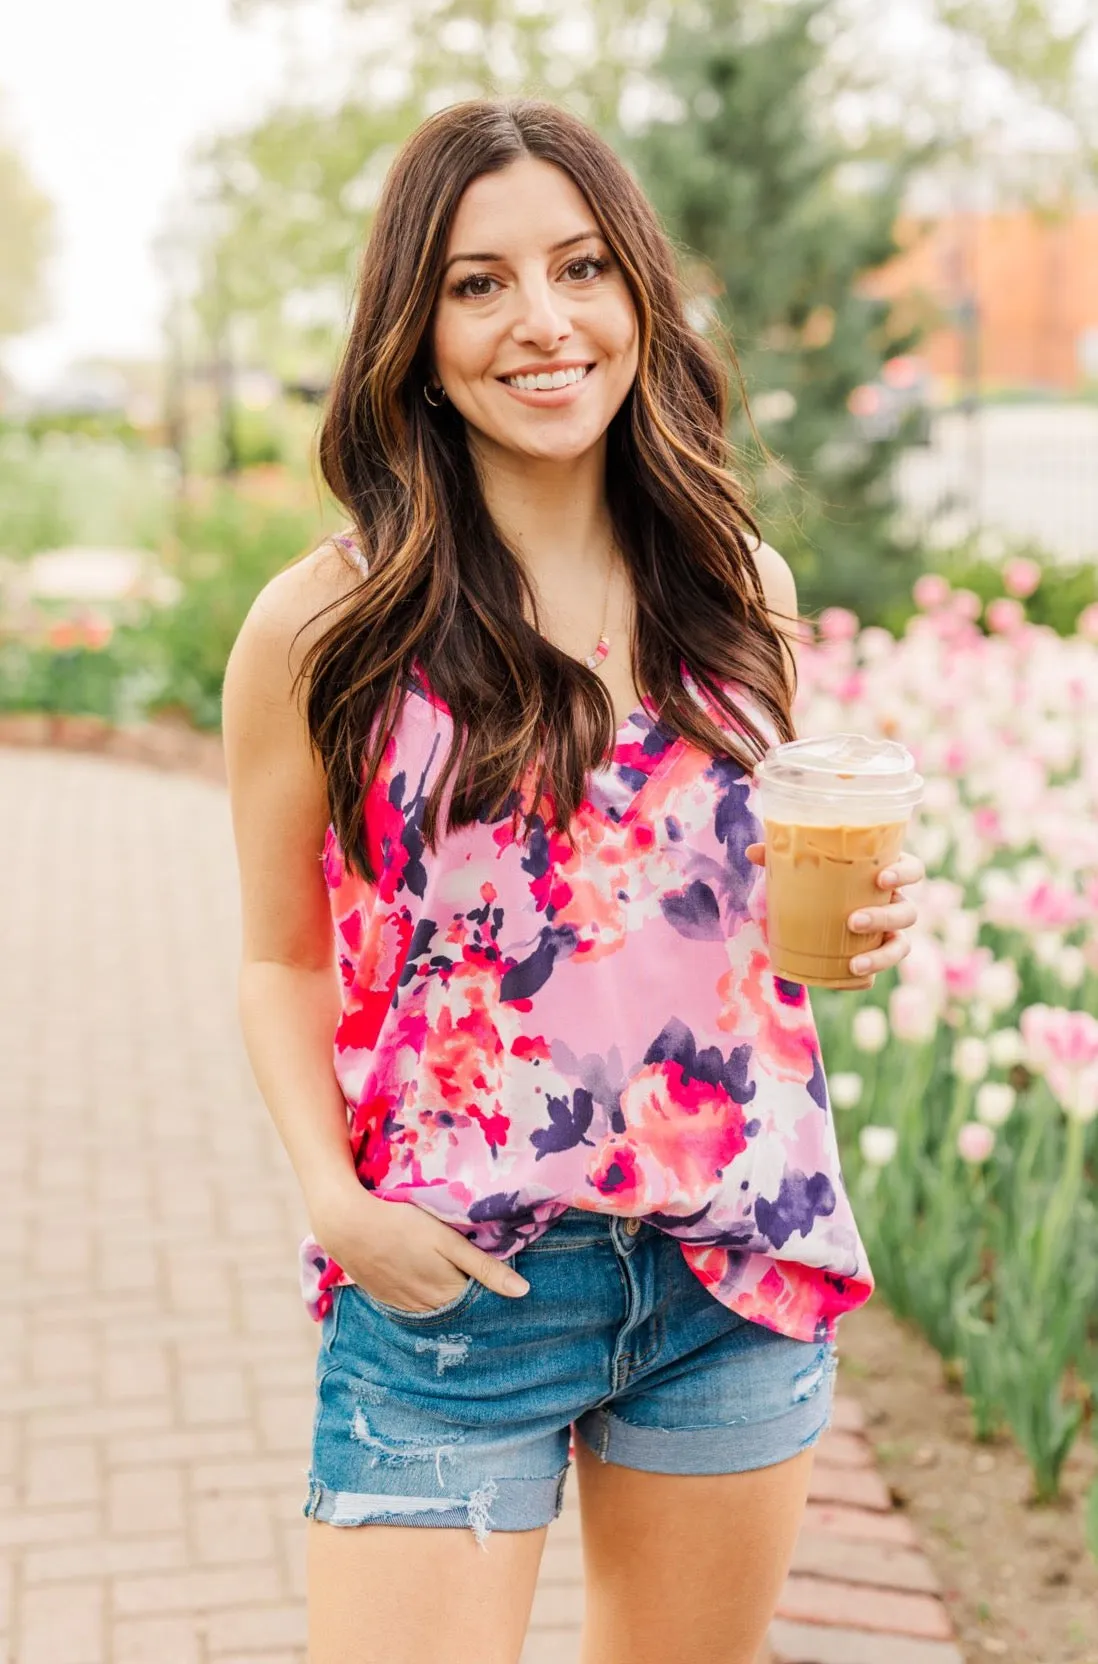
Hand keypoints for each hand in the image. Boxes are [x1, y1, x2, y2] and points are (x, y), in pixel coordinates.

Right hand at [309, 1182, 529, 1312]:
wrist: (349, 1226)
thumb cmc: (403, 1225)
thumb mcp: (448, 1241)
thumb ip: (484, 1267)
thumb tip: (523, 1292)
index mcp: (448, 1294)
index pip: (481, 1307)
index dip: (495, 1300)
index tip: (510, 1296)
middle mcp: (428, 1308)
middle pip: (459, 1313)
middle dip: (474, 1307)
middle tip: (487, 1294)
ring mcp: (404, 1306)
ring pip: (437, 1314)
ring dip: (450, 1307)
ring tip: (460, 1292)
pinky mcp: (387, 1299)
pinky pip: (414, 1309)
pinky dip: (426, 1305)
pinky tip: (428, 1290)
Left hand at [744, 844, 924, 981]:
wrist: (809, 915)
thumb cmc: (814, 882)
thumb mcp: (801, 869)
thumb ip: (780, 856)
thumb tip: (752, 851)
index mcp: (883, 874)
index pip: (912, 869)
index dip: (905, 873)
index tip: (881, 878)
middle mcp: (892, 903)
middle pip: (908, 911)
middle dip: (885, 917)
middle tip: (853, 921)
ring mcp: (888, 932)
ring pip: (902, 945)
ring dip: (882, 955)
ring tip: (855, 963)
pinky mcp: (874, 956)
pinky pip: (879, 970)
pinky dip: (868, 975)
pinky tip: (850, 978)